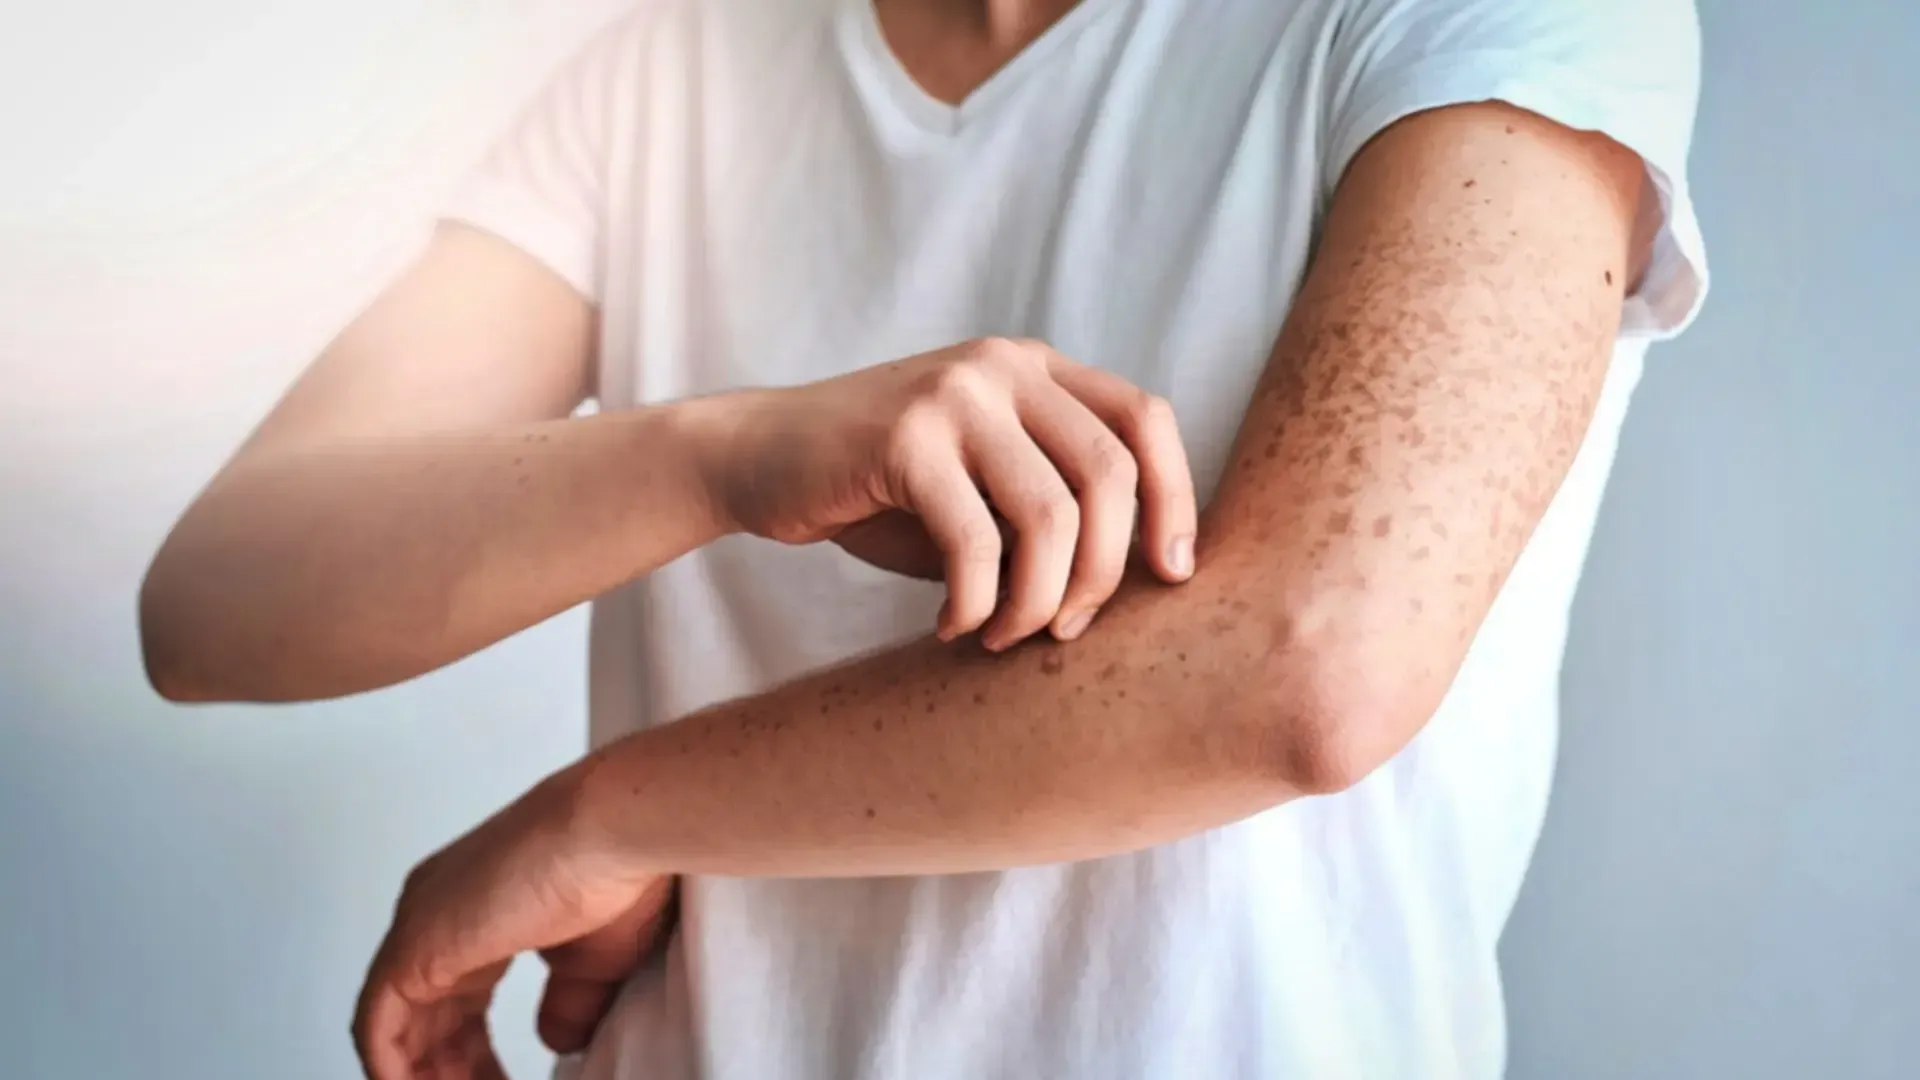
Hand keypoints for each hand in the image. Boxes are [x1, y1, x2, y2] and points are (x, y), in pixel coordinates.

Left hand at [353, 772, 658, 1079]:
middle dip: (448, 1068)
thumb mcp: (592, 962)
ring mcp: (419, 924)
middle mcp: (438, 909)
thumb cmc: (617, 872)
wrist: (611, 832)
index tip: (495, 1078)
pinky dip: (394, 1070)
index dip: (471, 1048)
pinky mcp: (413, 946)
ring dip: (421, 1075)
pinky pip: (378, 1028)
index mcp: (478, 902)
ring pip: (394, 1024)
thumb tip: (553, 1040)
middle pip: (421, 1014)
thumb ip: (564, 1003)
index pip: (454, 993)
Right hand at [708, 337, 1196, 649]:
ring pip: (1051, 516)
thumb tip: (1142, 583)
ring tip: (1002, 637)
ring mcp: (953, 395)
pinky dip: (975, 604)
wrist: (755, 459)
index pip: (1146, 420)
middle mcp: (1003, 367)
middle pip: (1111, 475)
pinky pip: (975, 544)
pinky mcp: (902, 439)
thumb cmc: (879, 490)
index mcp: (1035, 369)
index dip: (1176, 501)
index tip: (1170, 578)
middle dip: (1101, 574)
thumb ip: (1053, 505)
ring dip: (1037, 601)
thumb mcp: (983, 482)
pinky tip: (952, 626)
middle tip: (1064, 632)